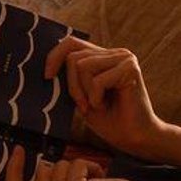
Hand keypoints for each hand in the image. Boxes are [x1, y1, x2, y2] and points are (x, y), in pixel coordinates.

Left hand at [46, 37, 166, 157]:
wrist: (133, 137)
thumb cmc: (108, 120)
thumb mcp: (81, 96)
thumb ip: (70, 79)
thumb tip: (46, 67)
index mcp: (103, 56)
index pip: (72, 43)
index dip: (55, 56)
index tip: (47, 76)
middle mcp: (115, 53)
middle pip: (74, 57)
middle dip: (72, 86)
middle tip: (82, 106)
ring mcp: (124, 58)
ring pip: (83, 66)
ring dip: (83, 92)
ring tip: (95, 105)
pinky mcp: (130, 69)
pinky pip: (97, 80)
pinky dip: (95, 98)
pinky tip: (106, 106)